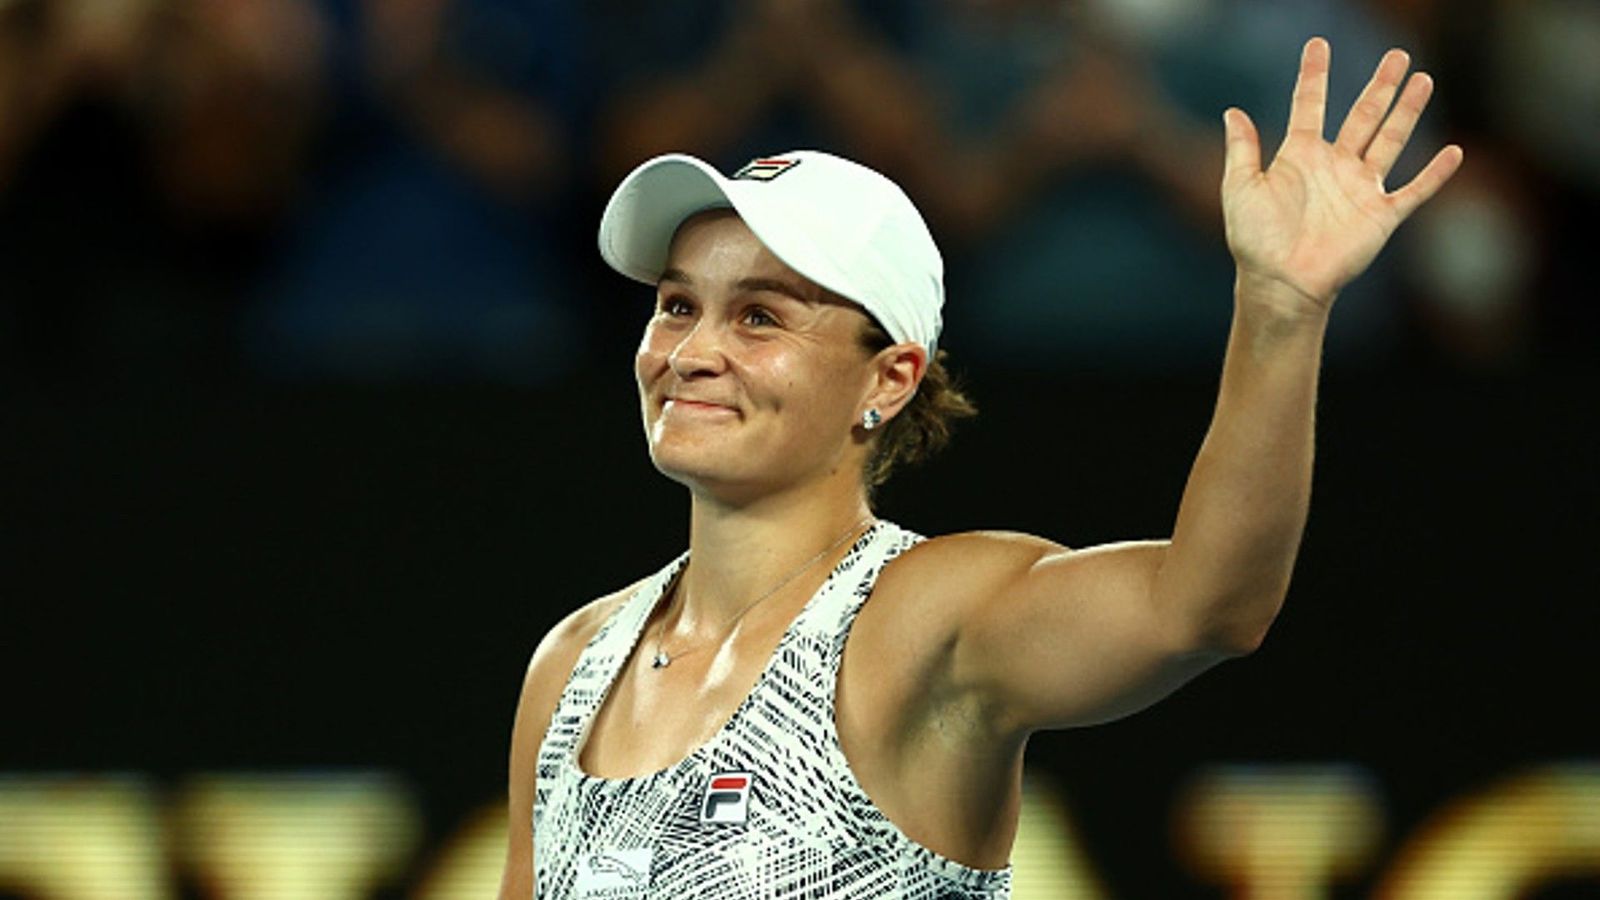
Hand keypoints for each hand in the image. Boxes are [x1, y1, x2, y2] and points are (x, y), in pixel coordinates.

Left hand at [1221, 38, 1463, 310]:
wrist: (1280, 282)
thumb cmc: (1255, 240)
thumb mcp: (1241, 188)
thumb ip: (1242, 149)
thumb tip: (1232, 111)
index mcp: (1300, 156)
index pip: (1310, 105)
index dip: (1314, 75)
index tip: (1318, 44)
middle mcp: (1335, 166)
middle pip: (1363, 115)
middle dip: (1380, 86)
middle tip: (1398, 54)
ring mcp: (1360, 189)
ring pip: (1391, 140)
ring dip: (1407, 112)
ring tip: (1422, 80)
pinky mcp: (1381, 215)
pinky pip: (1414, 190)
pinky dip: (1435, 174)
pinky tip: (1455, 152)